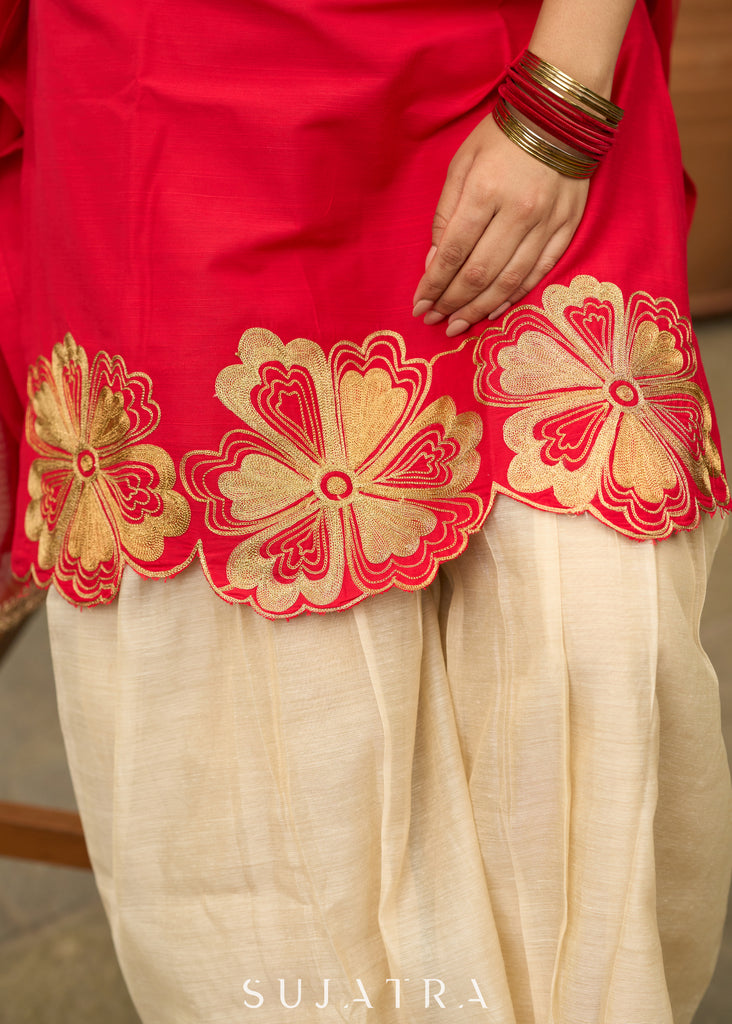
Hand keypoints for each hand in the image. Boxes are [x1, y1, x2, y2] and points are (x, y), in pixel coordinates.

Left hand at [412, 113, 589, 336]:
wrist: (561, 112)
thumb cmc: (502, 136)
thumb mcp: (461, 163)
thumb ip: (445, 214)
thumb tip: (434, 263)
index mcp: (485, 191)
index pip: (453, 252)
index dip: (433, 284)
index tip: (419, 305)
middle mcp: (518, 211)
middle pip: (480, 273)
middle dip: (452, 303)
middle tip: (434, 321)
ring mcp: (547, 222)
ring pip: (508, 281)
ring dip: (479, 309)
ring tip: (457, 325)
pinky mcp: (567, 227)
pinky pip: (538, 272)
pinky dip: (514, 297)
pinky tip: (493, 311)